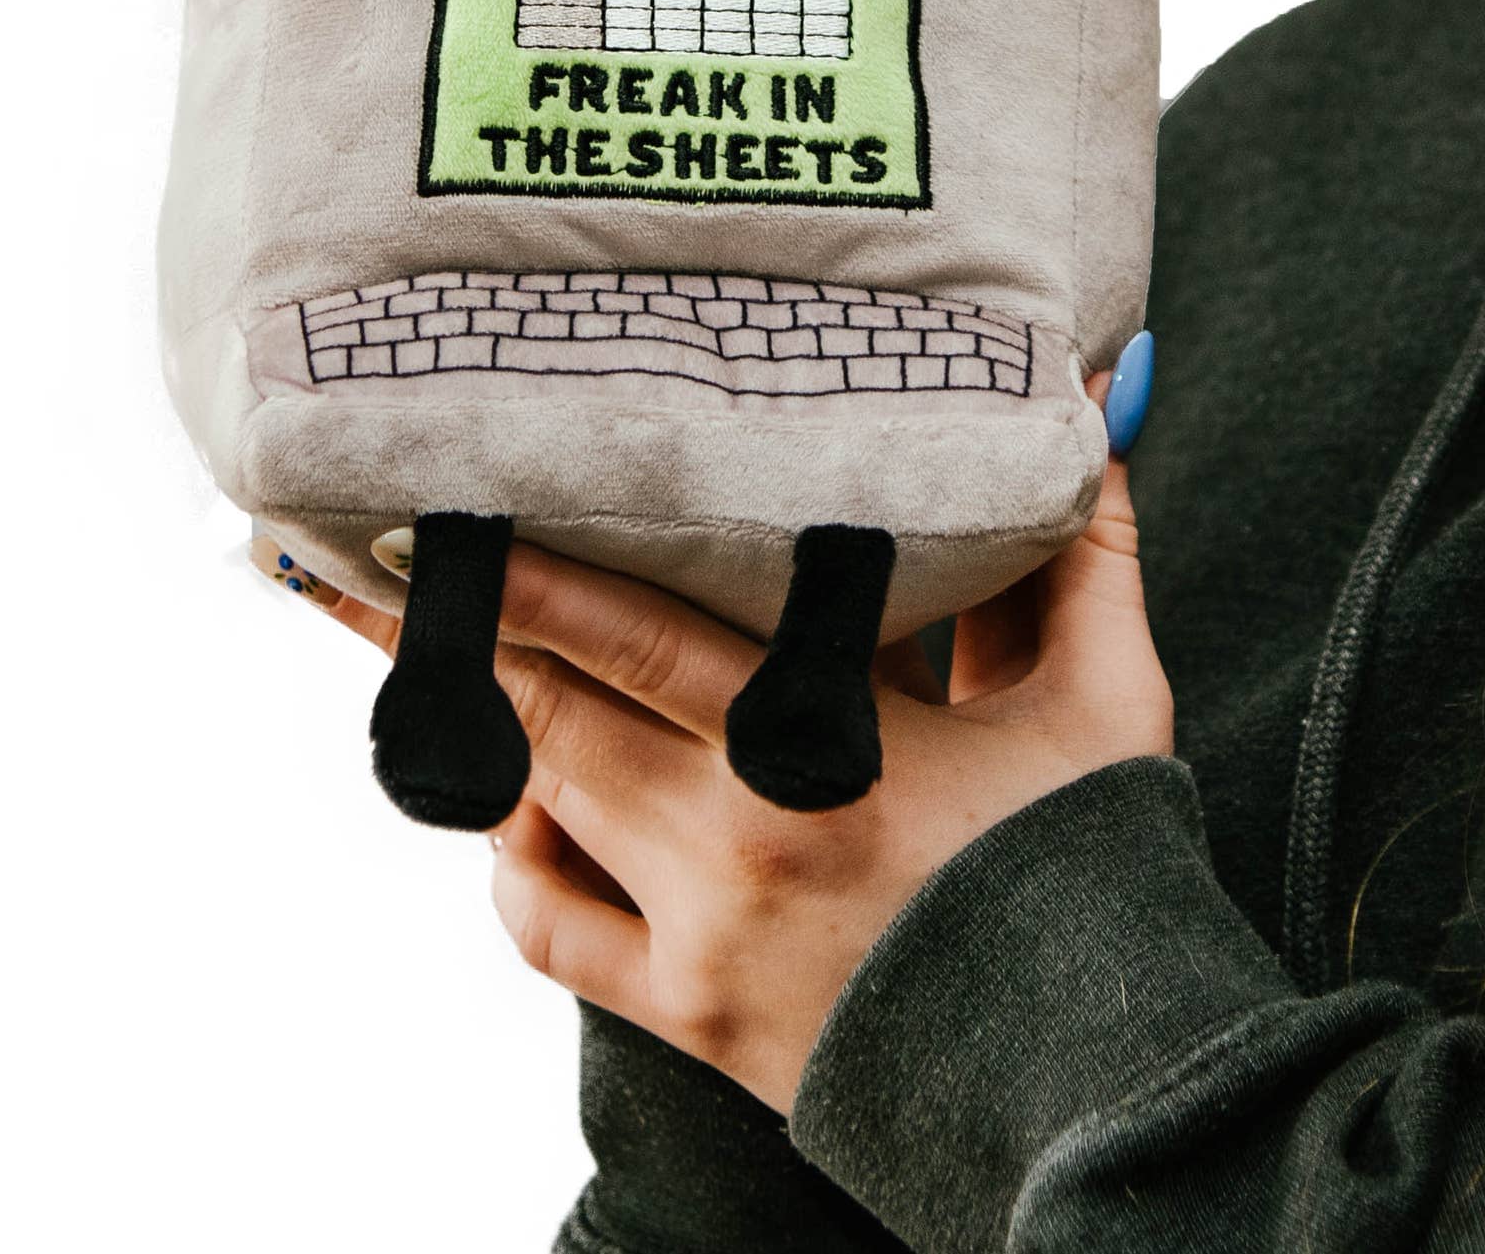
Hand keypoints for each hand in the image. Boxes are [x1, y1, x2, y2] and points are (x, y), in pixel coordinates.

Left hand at [287, 388, 1169, 1114]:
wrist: (1092, 1087)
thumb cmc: (1096, 876)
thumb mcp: (1107, 701)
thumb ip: (1082, 551)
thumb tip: (1098, 397)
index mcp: (823, 747)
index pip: (631, 634)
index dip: (525, 572)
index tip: (440, 505)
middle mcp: (734, 836)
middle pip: (550, 711)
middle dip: (463, 632)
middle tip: (378, 559)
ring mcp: (697, 934)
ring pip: (540, 806)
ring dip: (483, 727)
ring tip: (418, 655)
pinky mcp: (684, 1015)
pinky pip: (550, 933)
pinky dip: (515, 864)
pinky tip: (518, 812)